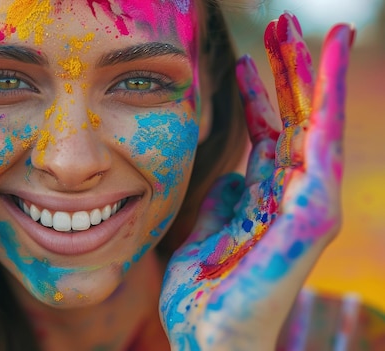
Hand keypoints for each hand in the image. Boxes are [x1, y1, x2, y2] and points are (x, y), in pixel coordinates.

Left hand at [159, 13, 353, 349]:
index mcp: (263, 200)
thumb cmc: (202, 296)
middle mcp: (291, 198)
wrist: (206, 340)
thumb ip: (225, 203)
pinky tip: (326, 60)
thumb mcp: (204, 235)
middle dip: (288, 73)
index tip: (247, 59)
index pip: (268, 136)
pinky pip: (322, 146)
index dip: (259, 95)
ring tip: (305, 29)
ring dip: (310, 73)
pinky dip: (328, 102)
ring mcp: (307, 206)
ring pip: (315, 123)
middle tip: (280, 24)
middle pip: (294, 121)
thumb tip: (234, 175)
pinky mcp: (311, 215)